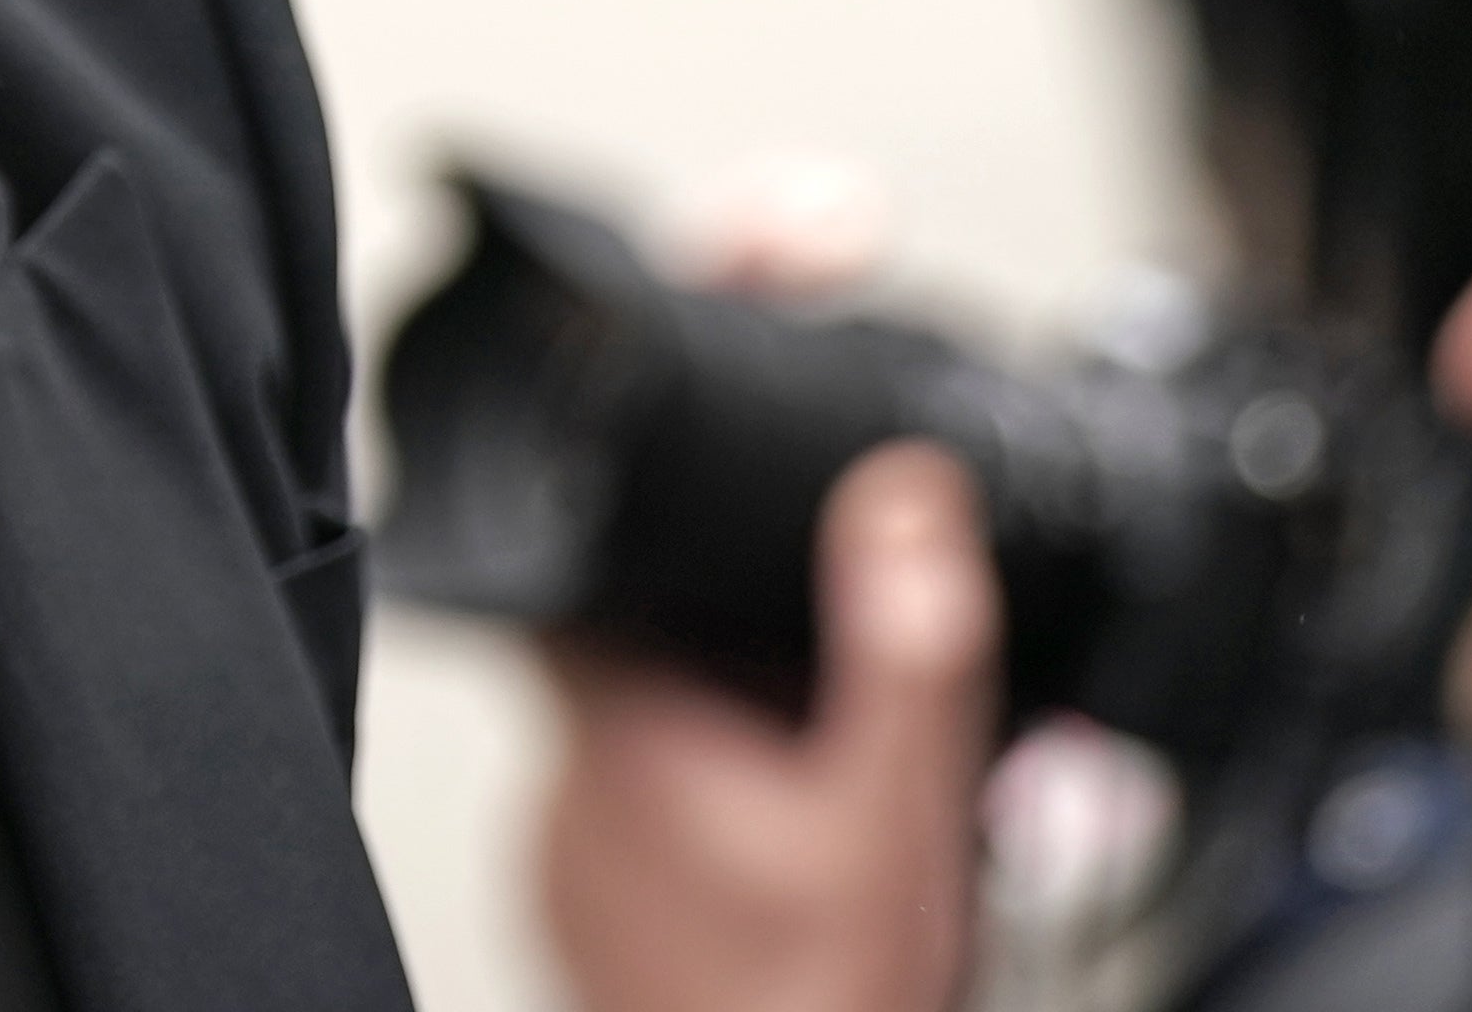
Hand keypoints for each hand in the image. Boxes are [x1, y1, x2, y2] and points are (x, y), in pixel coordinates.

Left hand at [533, 446, 1002, 1011]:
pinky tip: (781, 870)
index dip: (658, 539)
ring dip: (717, 740)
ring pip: (633, 743)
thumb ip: (905, 653)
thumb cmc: (828, 1000)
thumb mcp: (896, 813)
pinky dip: (706, 826)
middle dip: (719, 649)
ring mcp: (566, 869)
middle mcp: (564, 794)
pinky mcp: (588, 928)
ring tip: (808, 790)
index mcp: (618, 733)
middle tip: (811, 701)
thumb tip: (907, 509)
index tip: (730, 547)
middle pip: (624, 651)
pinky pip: (639, 831)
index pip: (584, 571)